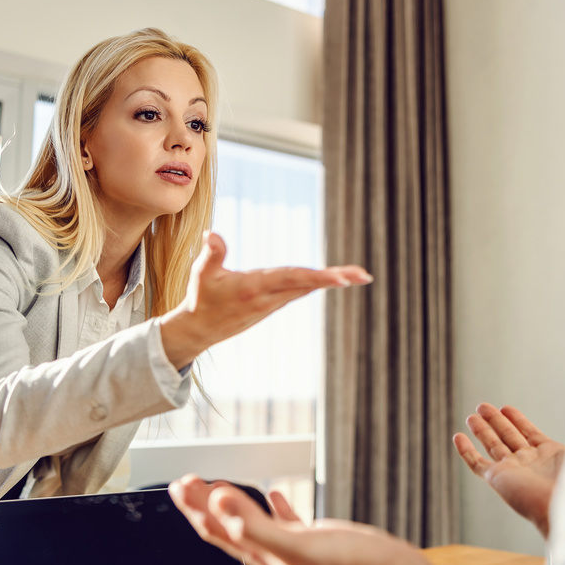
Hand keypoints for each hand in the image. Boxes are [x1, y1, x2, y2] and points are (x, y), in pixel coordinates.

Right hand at [159, 232, 370, 368]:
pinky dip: (317, 283)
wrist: (199, 330)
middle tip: (364, 275)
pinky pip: (299, 291)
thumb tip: (211, 233)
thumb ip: (212, 253)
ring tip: (359, 276)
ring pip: (306, 288)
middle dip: (336, 279)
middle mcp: (268, 297)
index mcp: (254, 287)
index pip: (292, 278)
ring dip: (332, 280)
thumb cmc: (200, 299)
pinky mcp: (272, 305)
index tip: (342, 278)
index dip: (318, 277)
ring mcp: (272, 303)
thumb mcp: (200, 274)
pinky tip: (334, 279)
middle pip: (307, 284)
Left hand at [169, 475, 436, 564]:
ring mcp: (295, 548)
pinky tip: (276, 495)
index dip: (196, 508)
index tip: (181, 484)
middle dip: (204, 505)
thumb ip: (258, 525)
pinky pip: (289, 523)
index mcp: (264, 555)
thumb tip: (220, 501)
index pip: (218, 530)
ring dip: (234, 504)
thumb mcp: (298, 548)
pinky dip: (277, 508)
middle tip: (186, 481)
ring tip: (219, 486)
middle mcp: (274, 553)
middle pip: (228, 527)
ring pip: (253, 524)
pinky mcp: (318, 542)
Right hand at [452, 403, 564, 538]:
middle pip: (508, 436)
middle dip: (496, 420)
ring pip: (493, 445)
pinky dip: (466, 451)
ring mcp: (513, 470)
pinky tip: (458, 436)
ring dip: (482, 429)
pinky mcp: (497, 478)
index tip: (507, 408)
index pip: (529, 433)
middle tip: (483, 406)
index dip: (518, 420)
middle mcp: (529, 463)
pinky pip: (477, 463)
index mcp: (550, 457)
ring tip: (473, 414)